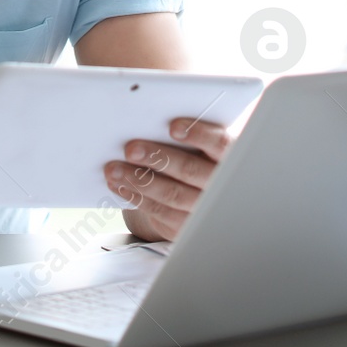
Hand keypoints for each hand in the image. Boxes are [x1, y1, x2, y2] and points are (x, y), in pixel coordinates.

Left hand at [105, 118, 233, 241]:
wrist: (203, 194)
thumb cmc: (199, 157)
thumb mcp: (203, 145)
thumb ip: (190, 134)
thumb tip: (152, 120)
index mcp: (232, 156)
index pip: (220, 145)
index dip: (198, 134)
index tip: (172, 126)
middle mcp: (222, 184)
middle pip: (191, 171)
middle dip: (158, 158)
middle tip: (130, 148)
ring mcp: (204, 209)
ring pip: (172, 194)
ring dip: (139, 180)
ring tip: (114, 168)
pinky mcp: (186, 226)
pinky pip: (160, 212)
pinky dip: (136, 197)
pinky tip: (120, 185)